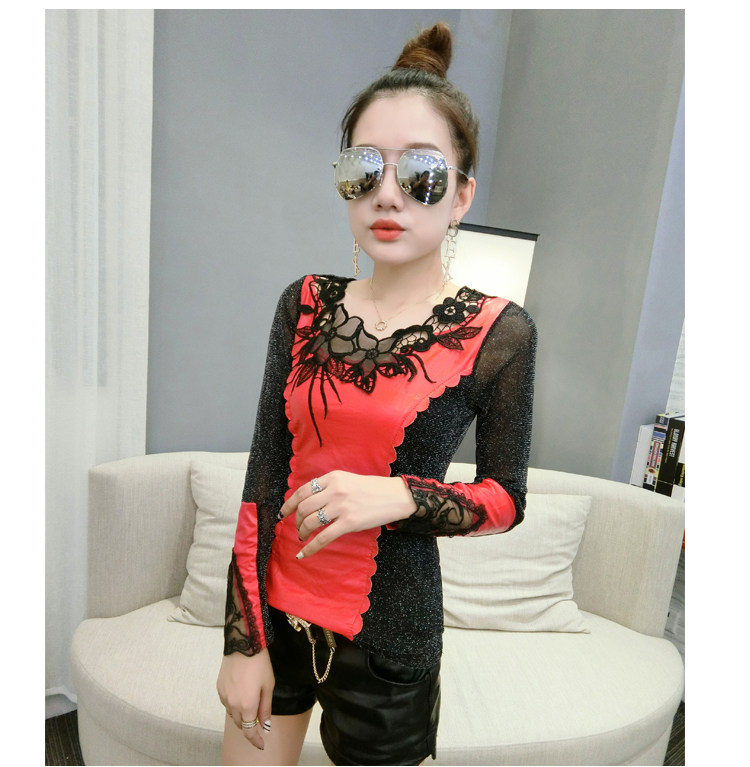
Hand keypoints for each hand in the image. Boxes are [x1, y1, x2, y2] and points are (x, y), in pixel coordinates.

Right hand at [217, 649, 274, 749]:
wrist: (243, 643)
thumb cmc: (260, 664)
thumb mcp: (268, 686)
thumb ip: (266, 708)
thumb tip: (265, 726)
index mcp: (247, 706)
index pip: (249, 732)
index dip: (255, 741)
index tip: (261, 744)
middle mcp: (232, 704)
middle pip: (241, 724)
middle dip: (250, 726)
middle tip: (259, 719)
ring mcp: (224, 696)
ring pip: (233, 714)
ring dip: (242, 714)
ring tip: (251, 702)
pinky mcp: (219, 687)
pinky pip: (226, 702)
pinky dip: (234, 704)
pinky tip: (241, 693)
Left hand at [279, 470, 416, 558]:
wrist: (394, 496)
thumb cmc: (371, 489)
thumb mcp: (347, 480)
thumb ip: (328, 487)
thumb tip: (307, 501)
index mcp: (333, 477)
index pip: (303, 490)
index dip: (289, 503)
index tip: (284, 513)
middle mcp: (335, 490)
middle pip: (304, 507)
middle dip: (296, 521)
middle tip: (298, 528)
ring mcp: (342, 507)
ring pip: (310, 522)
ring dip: (302, 533)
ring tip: (304, 537)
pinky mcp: (349, 523)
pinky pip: (323, 538)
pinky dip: (310, 548)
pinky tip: (304, 554)